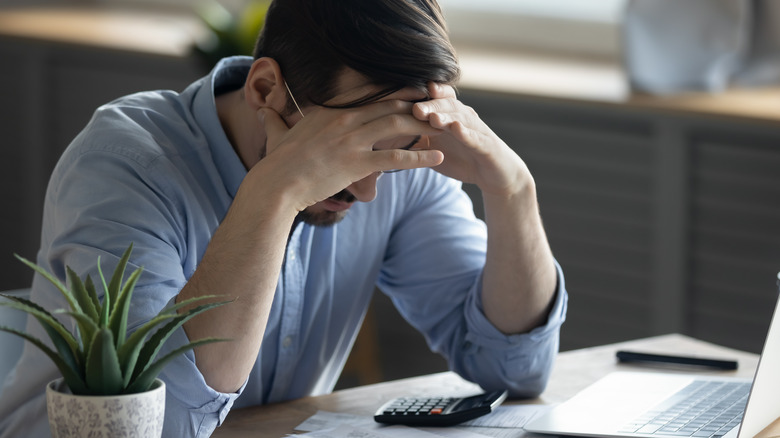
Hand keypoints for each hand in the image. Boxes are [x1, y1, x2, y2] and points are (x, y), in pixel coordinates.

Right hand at [254, 101, 443, 211]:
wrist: (276, 185)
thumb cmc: (276, 164)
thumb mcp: (276, 135)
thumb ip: (274, 120)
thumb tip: (262, 111)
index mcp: (330, 111)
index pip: (369, 96)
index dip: (394, 93)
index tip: (411, 92)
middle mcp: (344, 120)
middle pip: (389, 106)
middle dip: (416, 103)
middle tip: (437, 103)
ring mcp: (352, 141)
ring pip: (397, 126)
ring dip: (423, 125)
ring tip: (444, 127)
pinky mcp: (357, 163)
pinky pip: (395, 158)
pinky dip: (419, 157)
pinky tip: (436, 157)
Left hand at [413, 83, 531, 196]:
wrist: (494, 175)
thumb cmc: (463, 158)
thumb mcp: (435, 150)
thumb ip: (415, 141)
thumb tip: (386, 138)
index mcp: (450, 117)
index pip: (436, 100)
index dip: (422, 97)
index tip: (406, 98)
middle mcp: (464, 118)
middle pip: (447, 106)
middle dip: (431, 106)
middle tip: (415, 109)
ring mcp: (477, 130)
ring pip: (461, 119)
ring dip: (447, 117)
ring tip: (433, 118)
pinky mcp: (488, 146)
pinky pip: (477, 138)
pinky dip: (467, 133)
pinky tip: (457, 130)